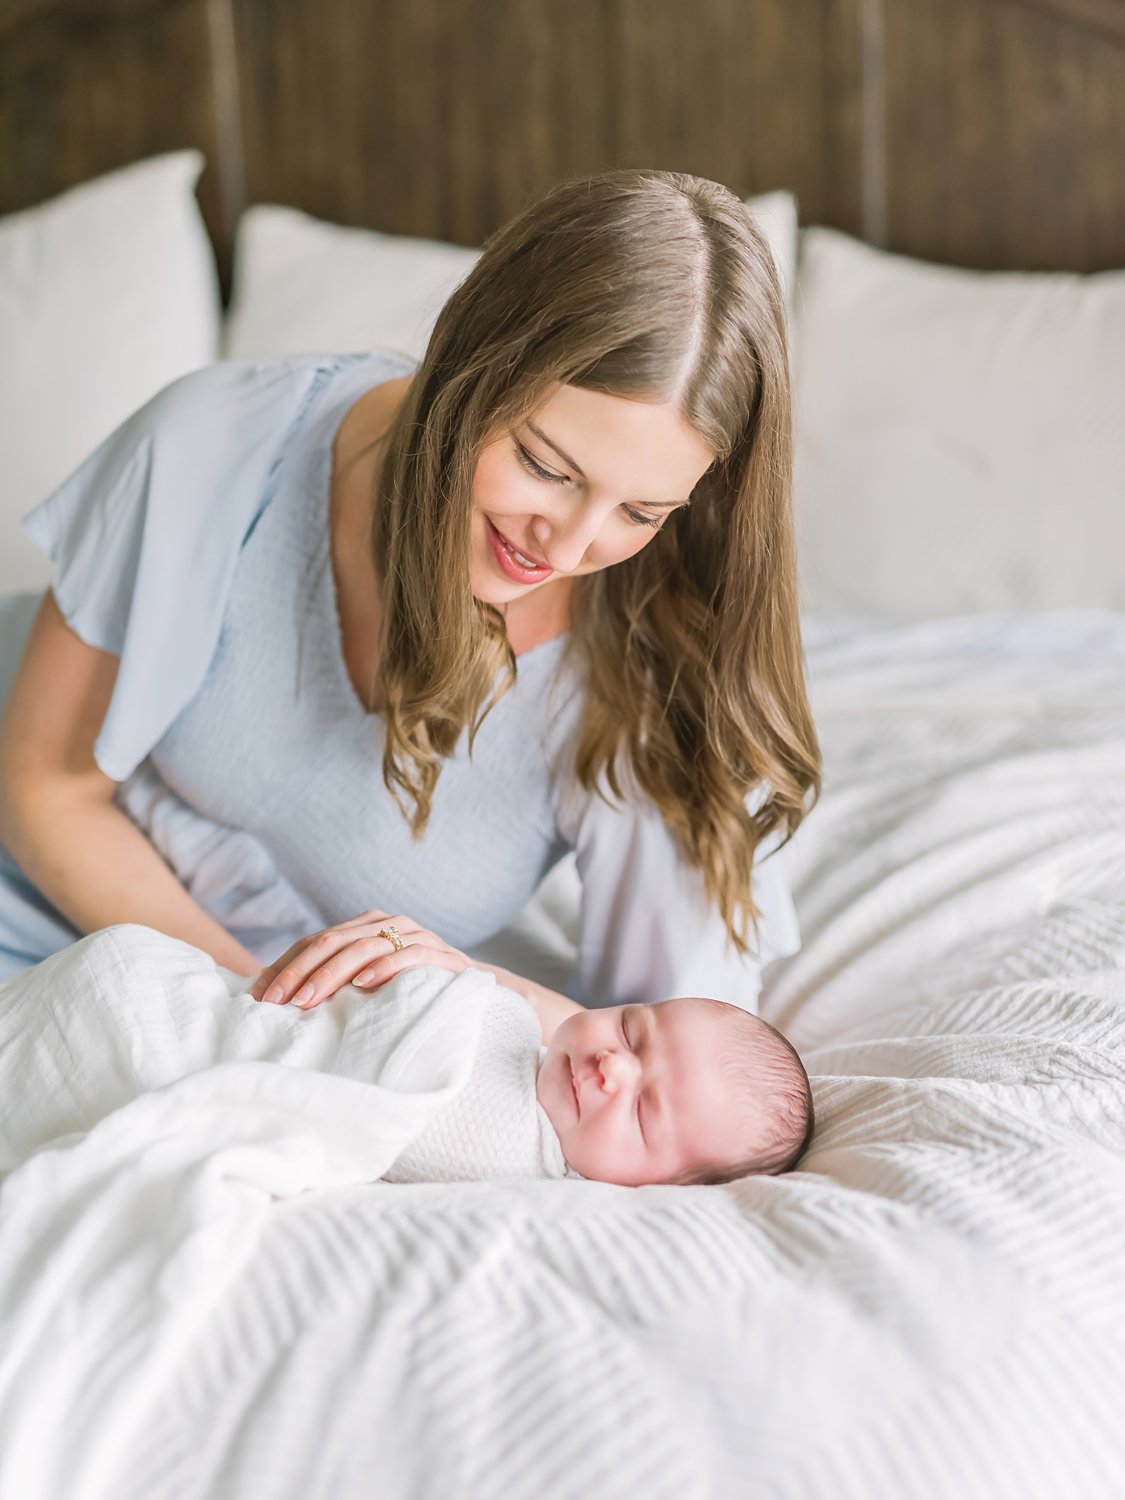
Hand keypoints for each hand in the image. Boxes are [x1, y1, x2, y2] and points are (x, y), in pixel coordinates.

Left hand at [247, 908, 471, 1009]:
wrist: (471, 987)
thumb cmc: (410, 988)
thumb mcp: (366, 982)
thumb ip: (333, 981)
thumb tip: (274, 998)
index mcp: (363, 925)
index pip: (314, 941)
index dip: (284, 966)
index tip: (259, 995)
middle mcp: (385, 922)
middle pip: (332, 941)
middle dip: (299, 972)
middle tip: (276, 1001)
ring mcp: (413, 933)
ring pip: (363, 947)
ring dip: (331, 975)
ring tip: (307, 1000)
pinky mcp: (437, 952)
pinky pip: (407, 955)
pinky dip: (383, 968)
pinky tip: (363, 985)